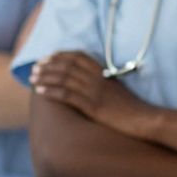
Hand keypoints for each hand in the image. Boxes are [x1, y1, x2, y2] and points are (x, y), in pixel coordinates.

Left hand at [29, 52, 155, 137]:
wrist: (145, 120)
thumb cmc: (131, 107)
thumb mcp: (115, 87)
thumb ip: (101, 80)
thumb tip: (84, 79)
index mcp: (103, 72)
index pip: (78, 56)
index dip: (60, 55)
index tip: (48, 57)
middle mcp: (97, 78)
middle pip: (67, 66)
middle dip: (48, 65)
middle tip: (35, 67)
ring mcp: (94, 92)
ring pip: (63, 78)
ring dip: (45, 77)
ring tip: (32, 78)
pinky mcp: (92, 106)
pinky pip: (67, 95)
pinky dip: (50, 91)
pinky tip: (39, 91)